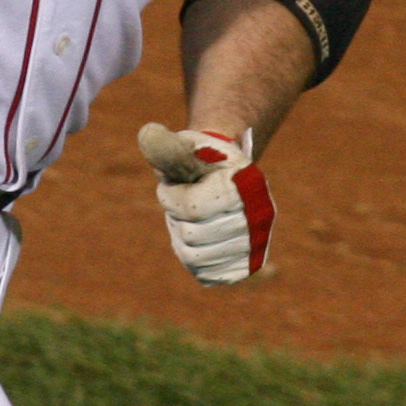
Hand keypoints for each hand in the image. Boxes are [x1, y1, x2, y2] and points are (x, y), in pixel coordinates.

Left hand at [137, 123, 273, 285]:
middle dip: (177, 217)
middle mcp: (258, 216)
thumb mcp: (187, 146)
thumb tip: (147, 132)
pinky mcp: (245, 266)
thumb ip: (168, 146)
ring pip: (194, 255)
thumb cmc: (202, 161)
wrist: (229, 180)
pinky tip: (196, 238)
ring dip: (181, 236)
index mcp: (246, 183)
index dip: (170, 197)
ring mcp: (254, 245)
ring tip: (190, 218)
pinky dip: (191, 256)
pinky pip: (203, 272)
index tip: (172, 184)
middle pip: (192, 234)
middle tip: (183, 202)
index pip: (191, 208)